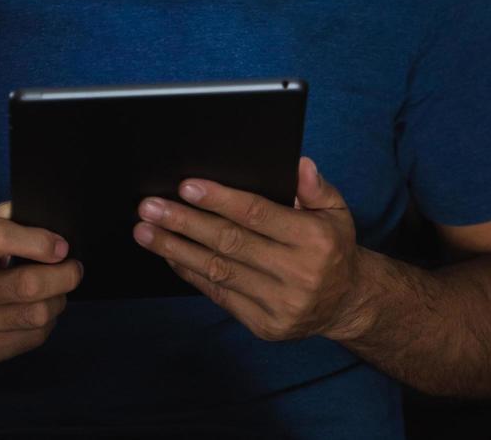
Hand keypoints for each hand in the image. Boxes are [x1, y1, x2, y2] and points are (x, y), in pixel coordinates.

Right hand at [0, 200, 82, 367]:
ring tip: (57, 287)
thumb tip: (40, 218)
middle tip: (73, 267)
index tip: (61, 245)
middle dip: (63, 275)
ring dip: (58, 299)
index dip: (37, 241)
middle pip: (26, 286)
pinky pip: (32, 339)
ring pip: (36, 315)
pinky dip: (47, 321)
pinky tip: (39, 307)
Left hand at [131, 156, 372, 342]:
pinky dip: (190, 272)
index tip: (185, 186)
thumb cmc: (332, 247)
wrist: (346, 303)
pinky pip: (219, 295)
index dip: (219, 199)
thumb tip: (299, 164)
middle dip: (184, 222)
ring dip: (176, 249)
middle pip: (230, 242)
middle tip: (149, 207)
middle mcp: (298, 273)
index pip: (257, 215)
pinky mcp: (264, 325)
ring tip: (145, 231)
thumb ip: (316, 187)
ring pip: (218, 270)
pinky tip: (169, 255)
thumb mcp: (337, 211)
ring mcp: (280, 303)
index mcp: (314, 240)